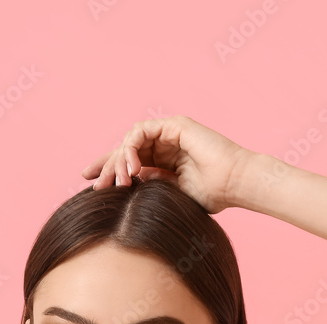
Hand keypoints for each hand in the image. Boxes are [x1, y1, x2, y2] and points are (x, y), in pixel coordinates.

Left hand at [81, 115, 252, 213]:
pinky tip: (131, 168)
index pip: (131, 163)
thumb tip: (127, 185)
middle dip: (106, 166)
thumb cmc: (213, 195)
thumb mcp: (173, 195)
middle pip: (126, 150)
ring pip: (130, 140)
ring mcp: (169, 133)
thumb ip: (152, 186)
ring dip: (119, 160)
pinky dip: (132, 148)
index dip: (109, 171)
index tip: (90, 185)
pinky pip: (142, 132)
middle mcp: (165, 145)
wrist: (235, 184)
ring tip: (118, 182)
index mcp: (165, 162)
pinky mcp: (174, 125)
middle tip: (93, 184)